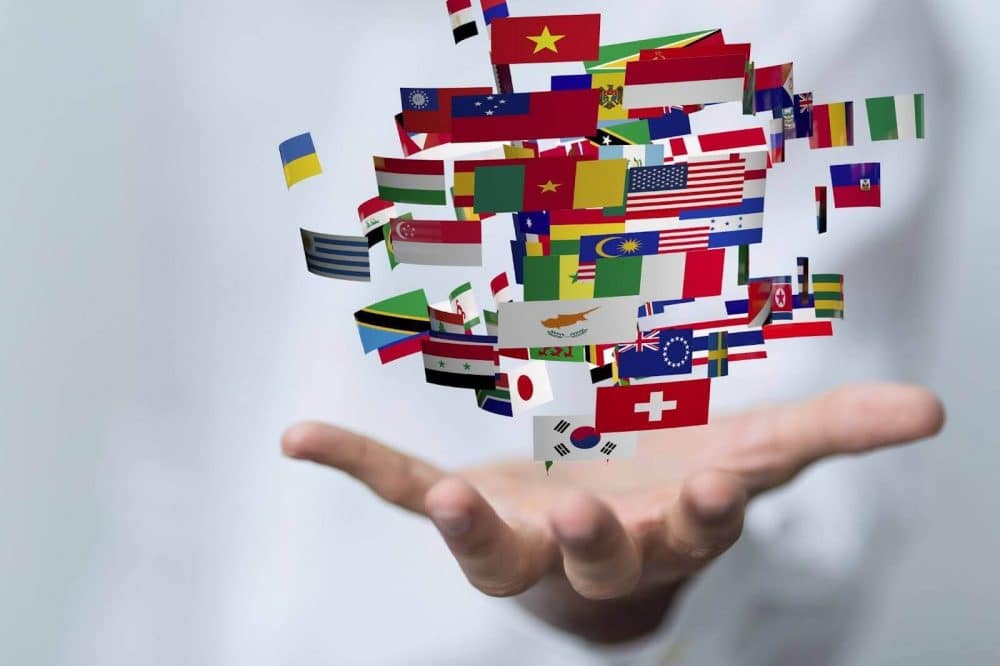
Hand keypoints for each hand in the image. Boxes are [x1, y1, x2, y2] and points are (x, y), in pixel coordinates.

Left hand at [281, 383, 942, 642]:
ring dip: (472, 529)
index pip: (701, 522)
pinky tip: (303, 437)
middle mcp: (597, 547)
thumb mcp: (755, 455)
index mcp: (672, 527)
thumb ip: (835, 430)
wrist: (604, 537)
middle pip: (599, 556)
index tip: (715, 488)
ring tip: (456, 499)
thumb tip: (933, 411)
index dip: (709, 509)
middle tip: (583, 515)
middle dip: (596, 540)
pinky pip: (410, 494)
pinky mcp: (469, 514)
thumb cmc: (675, 491)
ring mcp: (524, 536)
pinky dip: (362, 466)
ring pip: (498, 551)